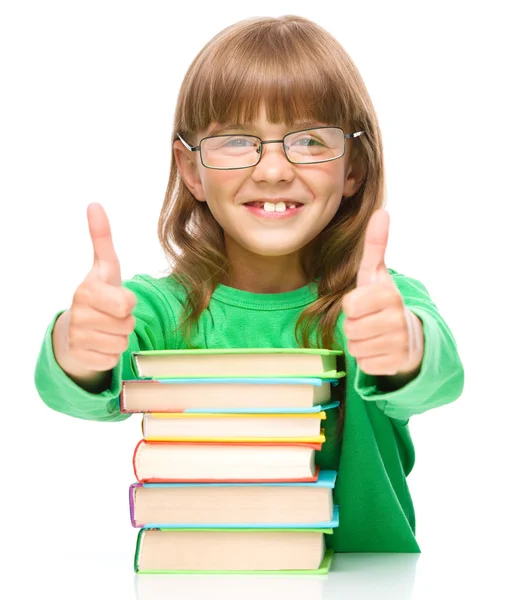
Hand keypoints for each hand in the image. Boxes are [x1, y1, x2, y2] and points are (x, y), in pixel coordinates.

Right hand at [63, 203, 136, 371]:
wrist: (75, 327)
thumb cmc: (98, 294)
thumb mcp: (105, 267)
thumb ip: (102, 238)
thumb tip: (94, 204)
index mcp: (86, 290)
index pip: (126, 304)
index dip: (128, 303)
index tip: (117, 298)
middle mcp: (78, 314)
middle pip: (127, 325)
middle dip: (125, 321)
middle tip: (112, 315)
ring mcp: (76, 337)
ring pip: (121, 344)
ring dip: (120, 338)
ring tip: (106, 328)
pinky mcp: (79, 357)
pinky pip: (112, 360)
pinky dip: (111, 354)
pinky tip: (99, 344)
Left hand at [341, 209, 423, 376]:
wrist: (410, 335)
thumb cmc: (383, 302)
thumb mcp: (376, 274)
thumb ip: (375, 245)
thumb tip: (381, 212)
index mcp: (388, 295)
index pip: (349, 306)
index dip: (351, 306)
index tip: (364, 304)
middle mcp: (396, 319)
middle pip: (349, 328)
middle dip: (354, 326)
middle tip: (369, 320)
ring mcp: (398, 343)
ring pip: (355, 347)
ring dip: (360, 342)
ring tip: (374, 334)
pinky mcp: (395, 363)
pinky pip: (364, 364)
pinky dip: (368, 359)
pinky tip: (380, 349)